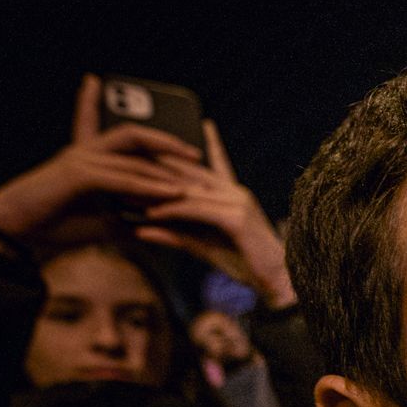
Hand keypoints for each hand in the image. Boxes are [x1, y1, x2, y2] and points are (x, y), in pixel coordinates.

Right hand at [0, 75, 201, 256]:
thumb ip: (127, 219)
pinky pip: (121, 178)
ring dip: (166, 169)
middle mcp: (84, 151)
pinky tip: (170, 193)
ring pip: (133, 157)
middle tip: (196, 153)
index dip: (101, 104)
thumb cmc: (52, 228)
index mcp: (85, 158)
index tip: (108, 90)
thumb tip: (155, 229)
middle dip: (166, 141)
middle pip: (133, 135)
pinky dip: (147, 186)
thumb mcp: (100, 224)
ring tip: (194, 179)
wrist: (14, 234)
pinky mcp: (77, 175)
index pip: (97, 123)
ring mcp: (80, 159)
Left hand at [134, 122, 297, 308]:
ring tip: (128, 189)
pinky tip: (152, 214)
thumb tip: (141, 231)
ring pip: (190, 190)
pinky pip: (197, 210)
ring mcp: (238, 203)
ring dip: (158, 190)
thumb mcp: (204, 248)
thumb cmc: (247, 267)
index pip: (218, 163)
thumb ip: (175, 235)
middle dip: (161, 165)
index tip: (205, 123)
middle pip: (193, 171)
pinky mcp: (236, 218)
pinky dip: (173, 211)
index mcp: (235, 196)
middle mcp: (237, 193)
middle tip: (130, 157)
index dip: (211, 144)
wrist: (279, 283)